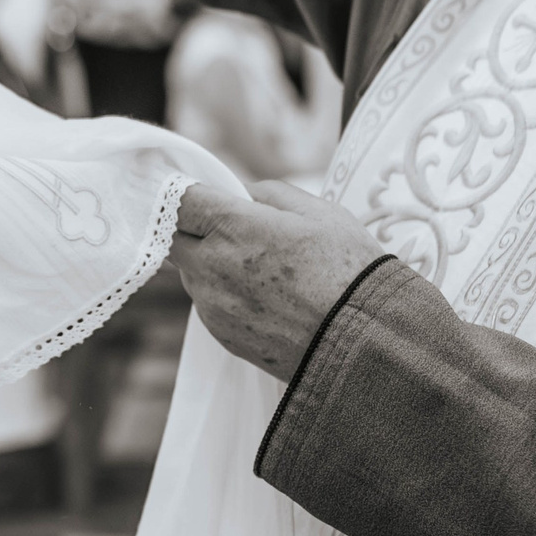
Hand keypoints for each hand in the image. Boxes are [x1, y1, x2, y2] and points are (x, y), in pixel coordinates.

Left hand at [170, 181, 386, 380]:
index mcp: (232, 227)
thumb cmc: (347, 270)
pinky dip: (223, 294)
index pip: (178, 200)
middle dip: (191, 228)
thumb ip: (268, 194)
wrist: (363, 343)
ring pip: (190, 272)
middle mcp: (211, 266)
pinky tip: (264, 296)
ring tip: (257, 267)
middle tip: (227, 227)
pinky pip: (208, 303)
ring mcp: (212, 304)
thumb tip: (241, 193)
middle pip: (172, 238)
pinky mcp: (221, 334)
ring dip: (208, 262)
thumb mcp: (317, 211)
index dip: (183, 192)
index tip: (197, 192)